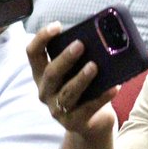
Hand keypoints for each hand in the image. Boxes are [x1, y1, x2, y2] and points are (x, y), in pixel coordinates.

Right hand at [26, 23, 119, 140]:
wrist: (92, 122)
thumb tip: (103, 35)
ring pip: (67, 93)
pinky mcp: (74, 122)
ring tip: (94, 66)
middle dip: (65, 58)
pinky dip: (102, 97)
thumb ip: (82, 57)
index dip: (42, 38)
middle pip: (51, 73)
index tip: (57, 26)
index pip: (33, 53)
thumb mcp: (77, 72)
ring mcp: (57, 109)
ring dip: (81, 78)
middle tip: (80, 45)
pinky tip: (114, 87)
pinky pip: (89, 108)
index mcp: (42, 75)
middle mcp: (45, 92)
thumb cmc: (84, 89)